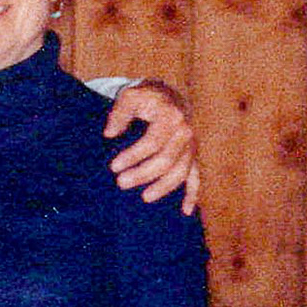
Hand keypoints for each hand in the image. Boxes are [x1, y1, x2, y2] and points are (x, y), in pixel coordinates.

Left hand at [104, 79, 199, 212]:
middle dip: (143, 174)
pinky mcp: (193, 156)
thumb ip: (120, 113)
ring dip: (163, 187)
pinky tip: (186, 211)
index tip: (114, 166)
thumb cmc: (147, 98)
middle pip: (166, 160)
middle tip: (121, 183)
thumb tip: (109, 134)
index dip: (133, 156)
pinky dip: (193, 194)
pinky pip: (196, 177)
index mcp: (171, 117)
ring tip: (144, 197)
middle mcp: (185, 132)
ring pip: (181, 172)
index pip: (153, 142)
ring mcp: (192, 146)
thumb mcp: (131, 96)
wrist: (169, 96)